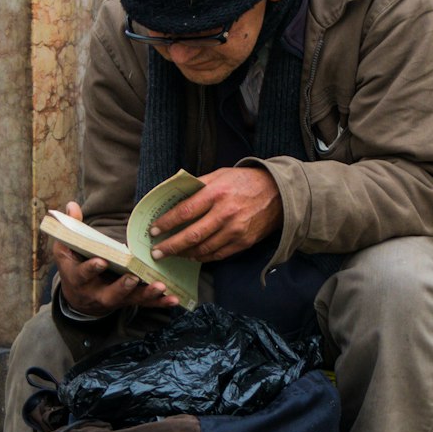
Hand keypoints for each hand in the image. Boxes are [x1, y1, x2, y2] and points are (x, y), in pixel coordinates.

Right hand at [53, 201, 180, 315]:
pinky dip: (159, 302)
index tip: (101, 260)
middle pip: (109, 294)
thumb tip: (72, 204)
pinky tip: (173, 298)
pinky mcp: (128, 302)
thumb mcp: (65, 247)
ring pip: (130, 299)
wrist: (78, 297)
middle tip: (133, 277)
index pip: (83, 274)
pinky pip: (145, 304)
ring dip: (146, 294)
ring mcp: (114, 299)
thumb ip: (71, 227)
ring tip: (160, 286)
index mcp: (78, 278)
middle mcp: (96, 292)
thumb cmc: (73, 265)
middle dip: (122, 287)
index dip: (91, 268)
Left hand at [147, 167, 282, 263]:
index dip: (166, 223)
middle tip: (157, 252)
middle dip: (171, 246)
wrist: (278, 192)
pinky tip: (193, 255)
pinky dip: (203, 257)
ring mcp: (236, 230)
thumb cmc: (245, 181)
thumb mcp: (220, 175)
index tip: (154, 231)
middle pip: (192, 234)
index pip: (185, 211)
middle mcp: (226, 213)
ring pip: (204, 248)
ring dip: (185, 253)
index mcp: (216, 192)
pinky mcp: (244, 242)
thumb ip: (198, 187)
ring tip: (172, 254)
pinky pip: (218, 254)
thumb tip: (174, 199)